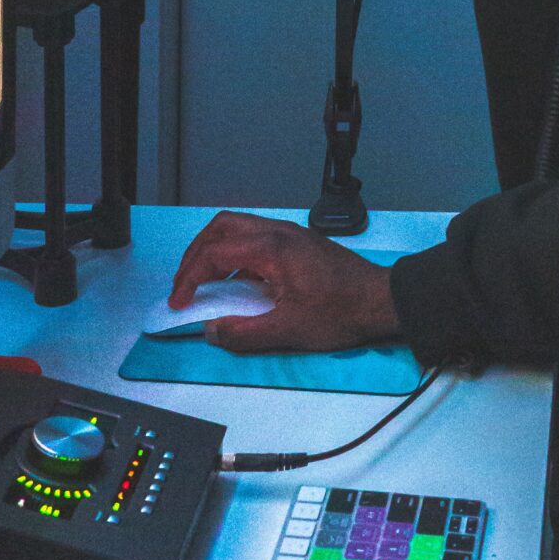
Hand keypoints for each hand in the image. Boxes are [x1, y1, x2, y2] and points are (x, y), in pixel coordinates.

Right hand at [167, 210, 400, 354]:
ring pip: (238, 227)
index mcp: (272, 248)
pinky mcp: (298, 242)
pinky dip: (234, 253)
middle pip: (222, 227)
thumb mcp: (288, 330)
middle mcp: (279, 232)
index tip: (178, 301)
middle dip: (195, 254)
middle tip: (183, 284)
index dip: (189, 278)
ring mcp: (290, 234)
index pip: (215, 253)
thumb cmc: (341, 311)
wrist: (380, 300)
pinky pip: (255, 237)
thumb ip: (244, 332)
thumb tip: (212, 330)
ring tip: (202, 281)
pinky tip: (234, 281)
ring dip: (214, 250)